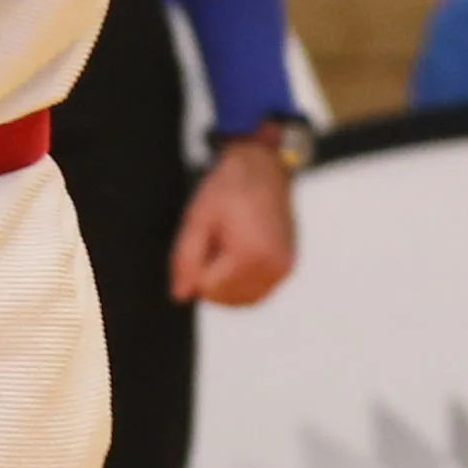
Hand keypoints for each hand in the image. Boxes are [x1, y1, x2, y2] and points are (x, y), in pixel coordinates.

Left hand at [174, 135, 297, 306]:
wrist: (262, 166)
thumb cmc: (228, 188)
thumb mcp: (197, 220)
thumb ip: (185, 260)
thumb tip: (180, 295)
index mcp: (251, 255)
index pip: (208, 288)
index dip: (196, 266)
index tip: (205, 237)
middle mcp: (273, 266)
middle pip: (225, 298)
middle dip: (212, 276)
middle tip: (216, 240)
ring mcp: (283, 268)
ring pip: (242, 300)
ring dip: (226, 282)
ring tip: (228, 245)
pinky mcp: (287, 266)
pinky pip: (258, 291)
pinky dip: (242, 282)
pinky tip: (238, 254)